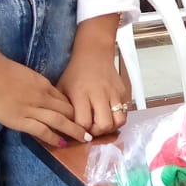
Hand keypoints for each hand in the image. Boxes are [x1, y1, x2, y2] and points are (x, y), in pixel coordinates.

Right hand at [0, 29, 88, 148]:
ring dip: (74, 131)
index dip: (75, 110)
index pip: (65, 99)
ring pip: (60, 121)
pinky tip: (63, 144)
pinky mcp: (20, 120)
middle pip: (67, 110)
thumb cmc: (1, 71)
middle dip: (80, 121)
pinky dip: (54, 138)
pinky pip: (42, 130)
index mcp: (44, 85)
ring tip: (85, 139)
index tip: (83, 118)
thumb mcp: (26, 76)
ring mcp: (32, 109)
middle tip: (91, 130)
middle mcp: (43, 97)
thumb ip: (36, 86)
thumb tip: (42, 95)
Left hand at [58, 19, 130, 138]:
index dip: (81, 131)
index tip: (78, 130)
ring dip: (110, 127)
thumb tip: (60, 130)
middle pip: (104, 125)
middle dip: (97, 132)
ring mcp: (114, 93)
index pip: (84, 123)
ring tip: (102, 123)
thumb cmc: (75, 73)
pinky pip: (124, 112)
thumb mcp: (62, 89)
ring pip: (118, 121)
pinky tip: (108, 115)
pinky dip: (117, 118)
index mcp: (81, 94)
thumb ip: (62, 109)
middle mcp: (99, 94)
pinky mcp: (123, 92)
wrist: (94, 53)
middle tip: (91, 129)